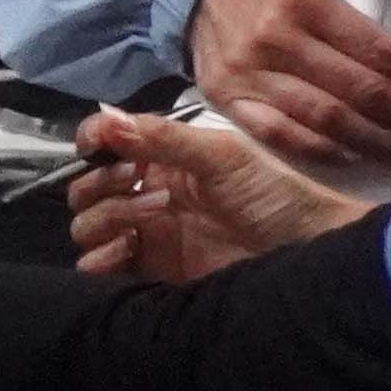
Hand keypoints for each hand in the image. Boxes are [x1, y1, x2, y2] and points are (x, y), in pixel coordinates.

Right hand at [69, 104, 382, 282]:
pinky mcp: (150, 271)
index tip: (95, 148)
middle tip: (137, 185)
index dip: (93, 141)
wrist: (304, 254)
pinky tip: (127, 249)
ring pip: (88, 224)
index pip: (107, 142)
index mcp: (163, 156)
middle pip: (87, 186)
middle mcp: (147, 190)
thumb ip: (162, 138)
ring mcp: (147, 233)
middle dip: (101, 184)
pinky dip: (98, 258)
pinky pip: (99, 266)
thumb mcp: (221, 155)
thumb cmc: (272, 195)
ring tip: (151, 218)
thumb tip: (105, 119)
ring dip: (106, 217)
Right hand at [183, 0, 390, 172]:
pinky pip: (280, 135)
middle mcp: (278, 42)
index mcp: (302, 0)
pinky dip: (320, 152)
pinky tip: (356, 159)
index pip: (377, 51)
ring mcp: (252, 76)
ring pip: (327, 121)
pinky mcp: (229, 100)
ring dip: (378, 145)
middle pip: (360, 93)